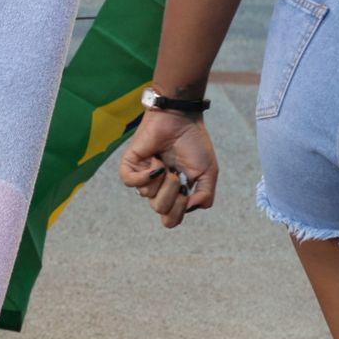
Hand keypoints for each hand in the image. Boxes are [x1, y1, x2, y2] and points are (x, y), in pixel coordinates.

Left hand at [117, 108, 219, 228]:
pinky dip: (144, 175)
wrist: (181, 118)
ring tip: (167, 163)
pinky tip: (155, 162)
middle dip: (172, 194)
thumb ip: (205, 196)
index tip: (186, 193)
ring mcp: (144, 176)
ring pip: (147, 196)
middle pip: (160, 211)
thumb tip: (189, 208)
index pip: (170, 220)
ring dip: (162, 179)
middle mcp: (158, 188)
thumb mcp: (208, 172)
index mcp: (175, 194)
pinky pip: (130, 182)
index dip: (178, 212)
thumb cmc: (194, 143)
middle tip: (176, 174)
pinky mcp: (131, 164)